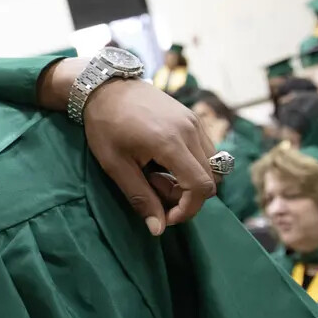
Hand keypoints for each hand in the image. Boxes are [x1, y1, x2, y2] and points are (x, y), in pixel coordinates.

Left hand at [84, 79, 217, 234]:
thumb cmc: (104, 126)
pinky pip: (206, 150)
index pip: (201, 187)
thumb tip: (157, 229)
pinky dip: (191, 164)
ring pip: (212, 165)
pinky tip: (163, 162)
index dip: (188, 209)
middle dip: (187, 196)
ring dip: (191, 180)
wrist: (104, 88)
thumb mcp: (115, 165)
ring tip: (157, 175)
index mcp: (170, 143)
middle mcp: (190, 131)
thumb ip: (140, 197)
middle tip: (154, 189)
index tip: (166, 217)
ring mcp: (194, 122)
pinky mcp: (193, 118)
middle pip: (211, 179)